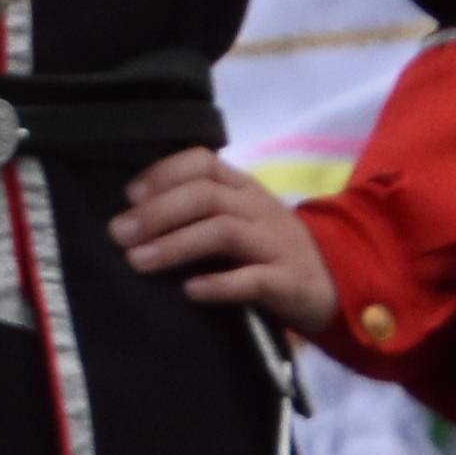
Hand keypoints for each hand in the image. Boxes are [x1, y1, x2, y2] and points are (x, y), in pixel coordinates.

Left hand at [110, 150, 336, 333]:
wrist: (336, 283)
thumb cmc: (269, 250)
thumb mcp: (240, 218)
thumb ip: (199, 211)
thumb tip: (133, 218)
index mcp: (243, 188)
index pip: (203, 162)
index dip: (163, 174)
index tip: (129, 197)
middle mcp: (258, 208)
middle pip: (206, 196)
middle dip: (158, 213)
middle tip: (119, 235)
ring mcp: (276, 243)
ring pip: (224, 232)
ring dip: (176, 245)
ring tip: (139, 262)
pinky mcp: (289, 281)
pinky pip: (253, 279)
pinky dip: (219, 284)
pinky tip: (190, 292)